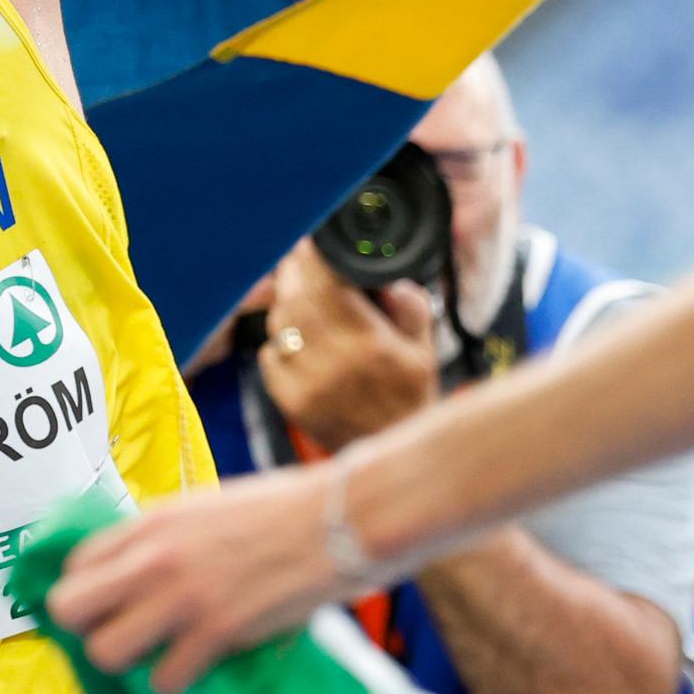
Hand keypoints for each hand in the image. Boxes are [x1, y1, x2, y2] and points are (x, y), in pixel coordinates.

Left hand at [50, 469, 359, 693]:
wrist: (339, 520)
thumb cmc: (282, 509)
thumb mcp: (205, 508)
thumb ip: (163, 538)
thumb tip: (135, 569)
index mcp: (151, 522)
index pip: (75, 563)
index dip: (88, 590)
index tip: (107, 604)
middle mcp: (153, 558)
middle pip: (70, 608)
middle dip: (87, 628)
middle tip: (120, 633)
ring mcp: (182, 597)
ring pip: (106, 652)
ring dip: (129, 662)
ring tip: (158, 654)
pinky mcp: (216, 632)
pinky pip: (164, 680)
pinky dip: (177, 681)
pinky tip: (198, 665)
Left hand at [249, 241, 435, 453]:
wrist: (392, 451)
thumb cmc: (410, 395)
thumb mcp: (424, 347)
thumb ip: (409, 304)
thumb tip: (386, 277)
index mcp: (370, 343)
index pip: (328, 284)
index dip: (314, 257)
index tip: (312, 242)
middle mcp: (334, 362)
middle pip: (295, 298)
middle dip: (295, 272)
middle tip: (300, 258)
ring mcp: (306, 384)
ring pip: (279, 323)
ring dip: (285, 302)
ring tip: (300, 294)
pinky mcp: (288, 401)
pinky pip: (269, 354)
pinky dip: (279, 340)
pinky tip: (299, 339)